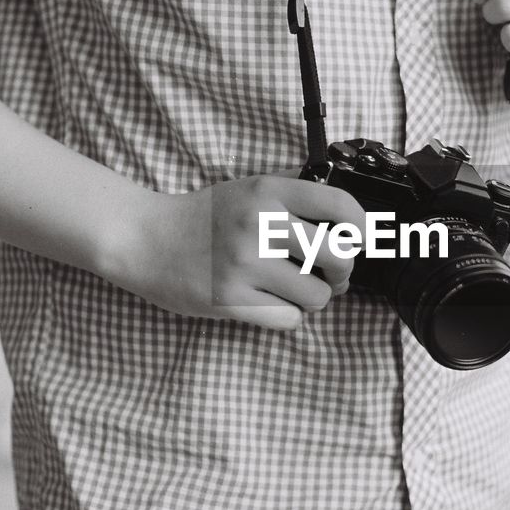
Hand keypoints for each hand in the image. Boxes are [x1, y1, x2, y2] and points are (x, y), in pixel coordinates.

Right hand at [120, 175, 366, 329]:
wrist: (144, 238)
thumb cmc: (203, 217)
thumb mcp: (248, 189)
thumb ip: (292, 197)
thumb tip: (348, 221)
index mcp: (268, 191)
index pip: (340, 206)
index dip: (364, 227)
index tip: (363, 240)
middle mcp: (259, 223)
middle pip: (339, 256)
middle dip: (342, 272)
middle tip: (331, 274)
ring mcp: (243, 263)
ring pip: (317, 295)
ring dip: (312, 298)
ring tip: (292, 289)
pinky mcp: (229, 299)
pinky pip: (288, 319)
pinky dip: (286, 316)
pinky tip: (269, 302)